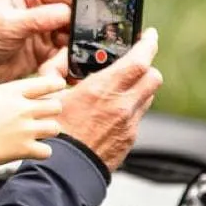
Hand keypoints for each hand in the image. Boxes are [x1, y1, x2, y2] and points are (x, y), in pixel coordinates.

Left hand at [0, 0, 72, 83]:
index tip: (89, 25)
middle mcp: (42, 10)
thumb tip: (68, 13)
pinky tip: (52, 75)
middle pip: (72, 21)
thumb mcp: (9, 24)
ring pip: (70, 42)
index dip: (78, 9)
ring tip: (52, 69)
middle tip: (72, 53)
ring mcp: (44, 32)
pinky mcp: (43, 53)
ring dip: (66, 57)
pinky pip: (61, 58)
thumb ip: (39, 18)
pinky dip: (60, 67)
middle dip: (74, 38)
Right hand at [0, 69, 65, 166]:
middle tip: (44, 114)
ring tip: (40, 132)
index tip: (59, 86)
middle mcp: (24, 109)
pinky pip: (46, 151)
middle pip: (56, 106)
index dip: (56, 84)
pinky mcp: (24, 149)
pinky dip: (42, 151)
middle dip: (52, 110)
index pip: (45, 84)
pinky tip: (34, 150)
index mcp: (12, 92)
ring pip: (54, 128)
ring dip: (48, 130)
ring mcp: (26, 130)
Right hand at [57, 28, 162, 170]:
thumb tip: (65, 61)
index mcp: (102, 89)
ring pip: (147, 97)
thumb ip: (61, 73)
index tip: (149, 35)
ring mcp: (128, 124)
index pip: (139, 60)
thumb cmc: (55, 133)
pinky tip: (111, 113)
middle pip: (153, 77)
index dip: (148, 44)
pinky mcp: (129, 139)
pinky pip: (137, 117)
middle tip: (137, 62)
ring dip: (139, 88)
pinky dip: (129, 109)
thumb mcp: (52, 95)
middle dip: (148, 66)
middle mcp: (121, 105)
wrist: (63, 169)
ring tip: (119, 89)